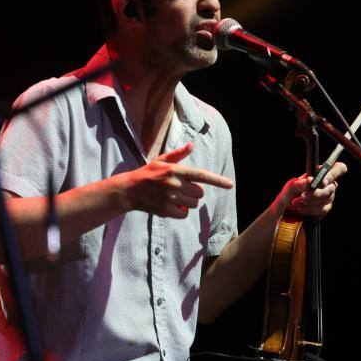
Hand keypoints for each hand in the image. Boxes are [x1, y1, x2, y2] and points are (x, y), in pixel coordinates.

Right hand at [119, 143, 233, 218]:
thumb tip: (191, 145)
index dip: (217, 180)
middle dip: (194, 192)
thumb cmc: (147, 173)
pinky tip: (171, 206)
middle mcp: (174, 184)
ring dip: (188, 202)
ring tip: (174, 197)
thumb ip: (178, 155)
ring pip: (193, 204)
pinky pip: (184, 214)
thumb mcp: (161, 160)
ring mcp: (170, 198)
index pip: (201, 175)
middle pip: (200, 193)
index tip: (230, 184)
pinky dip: (181, 212)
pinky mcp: (166, 210)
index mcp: (175, 170)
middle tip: (181, 189)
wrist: (129, 190)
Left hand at [275, 161, 347, 217]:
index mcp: (323, 173)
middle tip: (302, 196)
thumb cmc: (292, 192)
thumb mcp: (292, 186)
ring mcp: (329, 196)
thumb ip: (301, 183)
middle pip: (331, 187)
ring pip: (326, 199)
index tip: (322, 181)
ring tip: (296, 202)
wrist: (288, 207)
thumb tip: (310, 181)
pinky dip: (309, 209)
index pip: (339, 168)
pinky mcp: (326, 208)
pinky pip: (322, 209)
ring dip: (309, 202)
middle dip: (315, 193)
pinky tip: (301, 208)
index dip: (333, 174)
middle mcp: (329, 184)